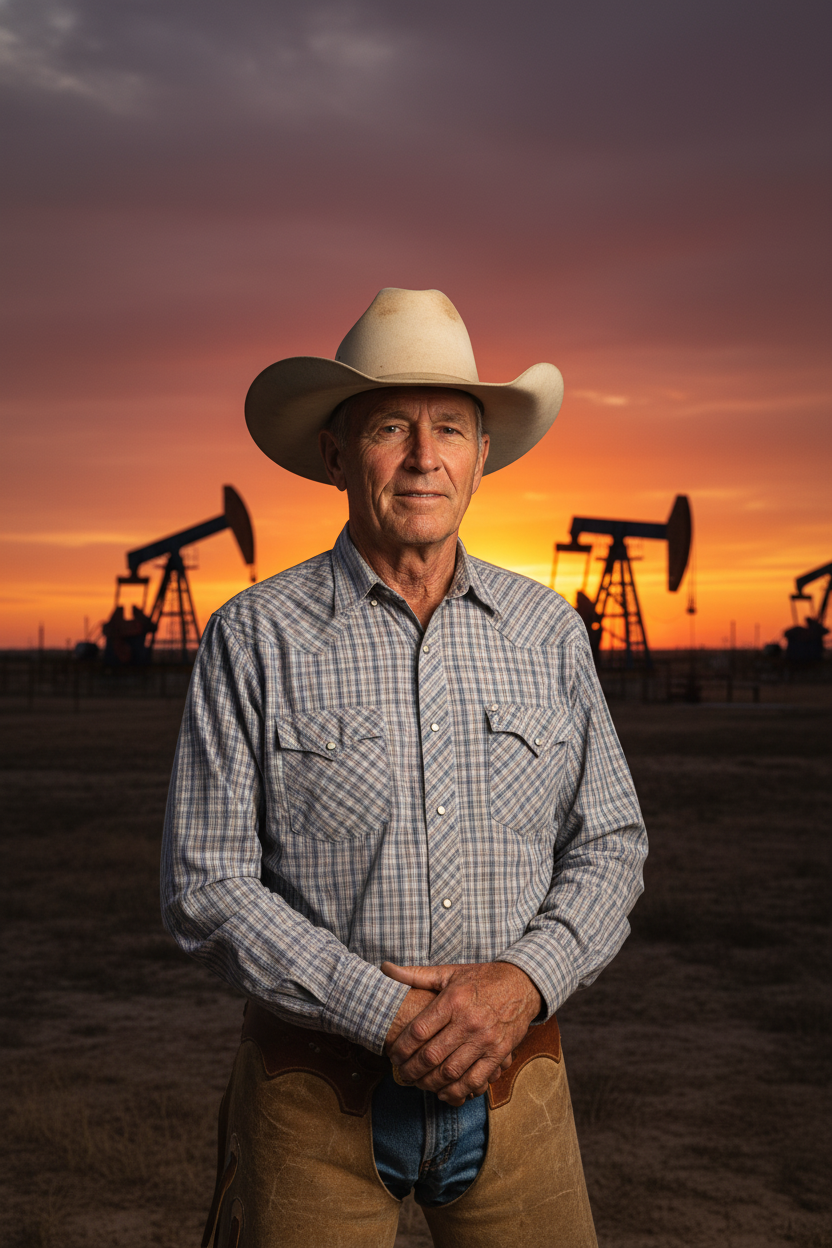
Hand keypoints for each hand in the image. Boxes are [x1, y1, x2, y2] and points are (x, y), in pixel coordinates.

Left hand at [381, 961, 541, 1106]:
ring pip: (451, 1072)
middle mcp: (469, 1021)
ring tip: (419, 1083)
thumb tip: (385, 968)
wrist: (522, 984)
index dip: (401, 1048)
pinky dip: (457, 1091)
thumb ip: (416, 975)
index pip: (419, 1031)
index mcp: (453, 1000)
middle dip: (411, 1070)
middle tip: (401, 1074)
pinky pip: (475, 1080)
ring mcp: (486, 1040)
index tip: (392, 1055)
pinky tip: (444, 1091)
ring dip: (430, 1084)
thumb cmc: (481, 978)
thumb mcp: (449, 973)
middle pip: (432, 1056)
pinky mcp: (499, 1053)